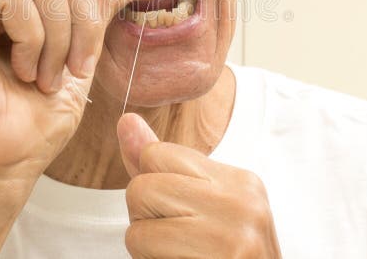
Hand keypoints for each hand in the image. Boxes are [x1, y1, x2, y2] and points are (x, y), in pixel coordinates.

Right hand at [0, 0, 154, 198]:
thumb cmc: (32, 119)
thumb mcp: (79, 53)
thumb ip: (98, 7)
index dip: (90, 1)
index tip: (83, 59)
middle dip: (81, 21)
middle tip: (67, 71)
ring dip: (58, 37)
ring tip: (42, 77)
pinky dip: (32, 39)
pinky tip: (20, 72)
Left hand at [118, 113, 282, 258]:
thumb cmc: (227, 255)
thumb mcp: (203, 204)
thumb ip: (162, 165)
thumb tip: (126, 121)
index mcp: (241, 181)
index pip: (158, 154)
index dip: (154, 186)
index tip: (181, 213)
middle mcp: (241, 203)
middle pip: (141, 188)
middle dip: (145, 219)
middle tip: (179, 241)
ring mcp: (229, 237)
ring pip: (136, 228)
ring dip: (147, 249)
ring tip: (182, 256)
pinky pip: (144, 253)